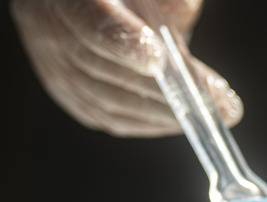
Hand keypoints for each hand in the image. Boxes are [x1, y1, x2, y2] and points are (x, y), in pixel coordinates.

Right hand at [10, 0, 242, 137]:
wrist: (89, 3)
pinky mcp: (66, 91)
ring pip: (105, 100)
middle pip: (103, 69)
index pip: (90, 21)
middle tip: (215, 102)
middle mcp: (49, 30)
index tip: (160, 60)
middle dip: (164, 91)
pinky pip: (104, 116)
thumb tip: (182, 13)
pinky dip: (144, 122)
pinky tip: (175, 122)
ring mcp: (52, 65)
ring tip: (206, 116)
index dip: (122, 42)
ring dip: (160, 114)